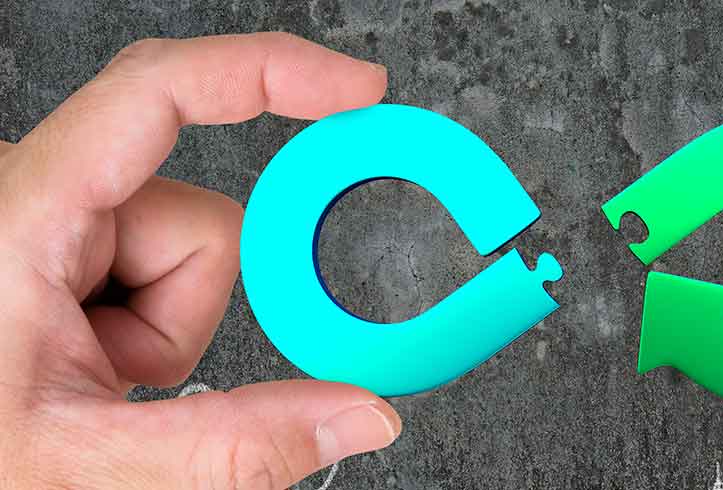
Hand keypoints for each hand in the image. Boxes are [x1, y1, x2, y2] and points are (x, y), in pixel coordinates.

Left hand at [0, 33, 400, 488]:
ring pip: (188, 246)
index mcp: (17, 218)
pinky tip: (93, 360)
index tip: (355, 89)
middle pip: (199, 215)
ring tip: (97, 374)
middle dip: (189, 310)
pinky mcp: (65, 244)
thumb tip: (360, 412)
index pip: (156, 93)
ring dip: (167, 326)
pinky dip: (149, 323)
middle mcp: (33, 194)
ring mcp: (52, 220)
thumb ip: (231, 446)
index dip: (266, 73)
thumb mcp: (86, 464)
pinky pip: (161, 264)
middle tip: (129, 374)